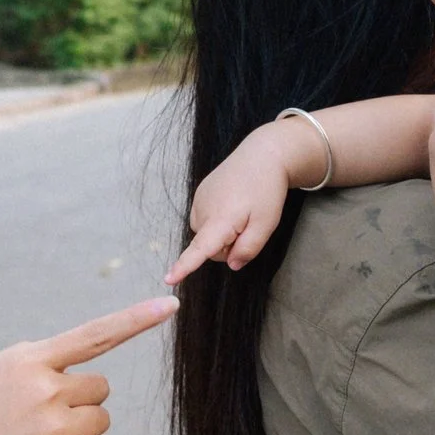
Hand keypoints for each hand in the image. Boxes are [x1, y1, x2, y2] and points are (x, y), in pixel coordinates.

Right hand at [0, 297, 176, 434]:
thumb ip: (33, 362)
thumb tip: (73, 365)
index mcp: (28, 360)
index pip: (93, 335)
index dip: (135, 320)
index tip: (172, 306)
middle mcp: (45, 389)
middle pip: (101, 387)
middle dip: (81, 399)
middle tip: (41, 416)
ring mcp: (53, 428)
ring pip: (101, 419)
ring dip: (81, 427)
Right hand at [167, 123, 311, 282]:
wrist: (262, 155)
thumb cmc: (266, 190)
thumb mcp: (266, 224)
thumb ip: (249, 249)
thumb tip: (232, 264)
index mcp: (220, 219)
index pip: (200, 249)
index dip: (184, 266)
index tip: (168, 279)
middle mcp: (203, 210)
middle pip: (210, 248)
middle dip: (228, 245)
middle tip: (249, 224)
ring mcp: (199, 200)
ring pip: (207, 234)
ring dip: (223, 232)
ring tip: (242, 210)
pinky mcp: (199, 194)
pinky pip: (205, 220)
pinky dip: (218, 219)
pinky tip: (233, 203)